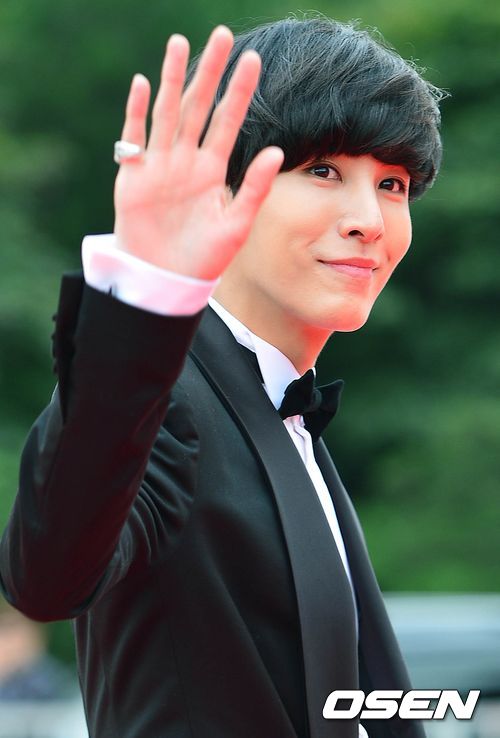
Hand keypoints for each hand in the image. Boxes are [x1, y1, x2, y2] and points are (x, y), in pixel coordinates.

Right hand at [113, 26, 283, 279]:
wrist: (165, 279)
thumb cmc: (202, 258)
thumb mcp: (236, 224)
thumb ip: (254, 187)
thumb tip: (277, 151)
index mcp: (212, 169)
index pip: (228, 120)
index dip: (240, 91)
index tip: (254, 59)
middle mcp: (186, 160)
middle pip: (199, 106)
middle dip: (210, 72)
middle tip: (222, 35)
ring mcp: (159, 165)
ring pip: (168, 113)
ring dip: (173, 79)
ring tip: (180, 43)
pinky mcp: (133, 176)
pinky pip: (135, 137)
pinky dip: (138, 112)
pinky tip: (145, 84)